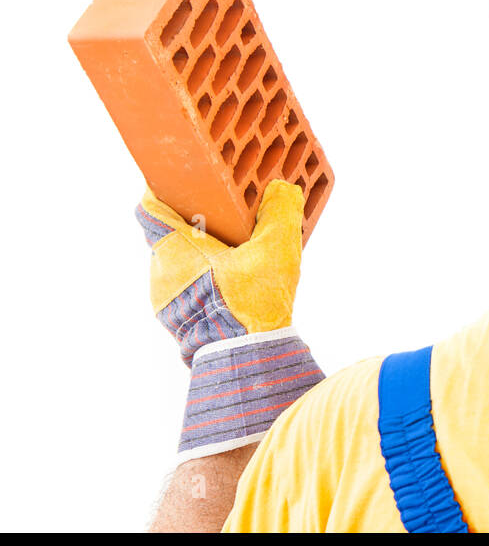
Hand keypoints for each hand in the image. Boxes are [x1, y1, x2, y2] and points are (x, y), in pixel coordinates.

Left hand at [136, 180, 323, 458]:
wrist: (243, 361)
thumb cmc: (252, 303)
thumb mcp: (277, 250)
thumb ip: (280, 213)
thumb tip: (282, 189)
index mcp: (174, 248)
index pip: (149, 208)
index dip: (164, 191)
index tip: (185, 183)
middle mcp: (161, 272)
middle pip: (167, 234)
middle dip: (193, 222)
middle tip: (225, 216)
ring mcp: (164, 300)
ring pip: (176, 263)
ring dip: (200, 254)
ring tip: (235, 252)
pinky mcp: (176, 322)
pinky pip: (184, 288)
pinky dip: (203, 279)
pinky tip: (233, 282)